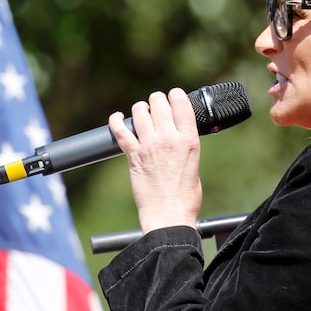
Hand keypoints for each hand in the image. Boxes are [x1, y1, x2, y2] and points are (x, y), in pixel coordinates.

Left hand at [108, 88, 201, 233]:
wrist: (169, 214)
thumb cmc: (185, 195)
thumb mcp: (194, 162)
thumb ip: (186, 143)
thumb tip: (178, 133)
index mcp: (189, 139)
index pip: (180, 102)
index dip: (174, 95)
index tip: (172, 98)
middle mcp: (169, 138)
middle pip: (158, 102)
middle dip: (155, 101)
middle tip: (155, 108)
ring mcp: (149, 146)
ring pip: (139, 111)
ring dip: (139, 110)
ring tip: (140, 116)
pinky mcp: (133, 155)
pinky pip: (120, 130)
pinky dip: (116, 121)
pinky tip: (117, 118)